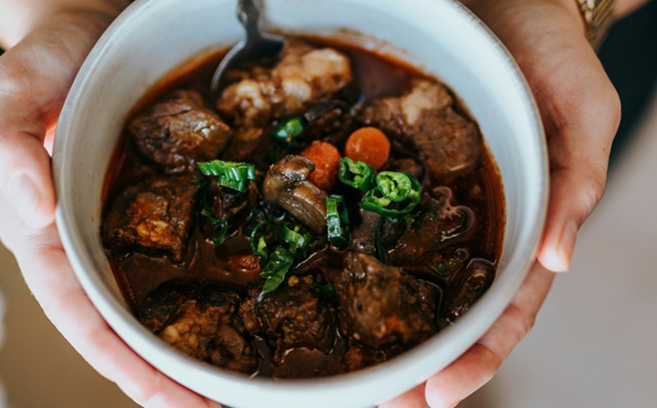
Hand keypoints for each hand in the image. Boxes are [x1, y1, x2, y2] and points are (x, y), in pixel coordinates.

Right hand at [0, 8, 218, 407]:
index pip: (84, 317)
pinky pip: (183, 255)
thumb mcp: (11, 91)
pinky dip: (207, 291)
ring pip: (155, 302)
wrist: (88, 28)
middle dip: (165, 375)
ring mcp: (125, 226)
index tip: (170, 404)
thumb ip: (7, 143)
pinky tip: (242, 309)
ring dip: (189, 347)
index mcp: (47, 234)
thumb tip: (32, 206)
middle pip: (126, 325)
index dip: (124, 366)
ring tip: (236, 384)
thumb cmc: (45, 60)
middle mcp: (88, 241)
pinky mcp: (159, 202)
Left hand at [383, 0, 619, 405]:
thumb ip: (579, 181)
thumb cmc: (553, 53)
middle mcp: (481, 222)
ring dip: (387, 327)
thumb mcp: (586, 110)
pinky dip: (358, 256)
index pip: (506, 307)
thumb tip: (558, 261)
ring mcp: (439, 200)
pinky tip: (328, 285)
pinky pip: (378, 220)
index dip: (478, 355)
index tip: (437, 396)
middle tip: (382, 404)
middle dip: (423, 361)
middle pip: (453, 307)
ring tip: (352, 374)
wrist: (505, 4)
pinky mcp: (403, 170)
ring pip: (415, 276)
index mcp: (528, 221)